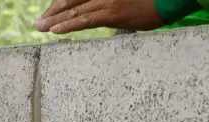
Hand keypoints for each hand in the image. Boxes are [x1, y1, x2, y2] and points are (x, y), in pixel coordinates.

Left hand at [35, 0, 162, 33]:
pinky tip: (56, 30)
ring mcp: (106, 1)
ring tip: (41, 28)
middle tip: (39, 23)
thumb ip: (109, 7)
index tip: (50, 15)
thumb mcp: (125, 1)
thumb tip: (100, 17)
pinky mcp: (112, 12)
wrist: (169, 0)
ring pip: (75, 11)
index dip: (61, 6)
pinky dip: (69, 25)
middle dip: (53, 13)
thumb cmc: (151, 0)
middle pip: (71, 2)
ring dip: (55, 20)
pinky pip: (86, 20)